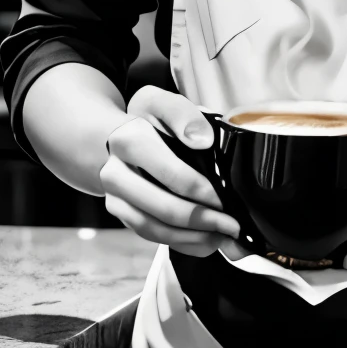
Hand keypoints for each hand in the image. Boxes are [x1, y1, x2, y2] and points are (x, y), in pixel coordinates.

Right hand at [100, 84, 241, 256]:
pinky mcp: (122, 214)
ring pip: (155, 229)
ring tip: (223, 237)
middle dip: (202, 220)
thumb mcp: (163, 104)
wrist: (117, 140)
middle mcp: (115, 173)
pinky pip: (151, 236)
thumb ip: (183, 114)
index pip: (168, 172)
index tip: (222, 198)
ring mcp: (115, 198)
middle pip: (162, 208)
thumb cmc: (149, 122)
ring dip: (193, 238)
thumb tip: (201, 140)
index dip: (198, 189)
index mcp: (128, 141)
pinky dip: (182, 243)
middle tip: (231, 224)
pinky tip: (206, 241)